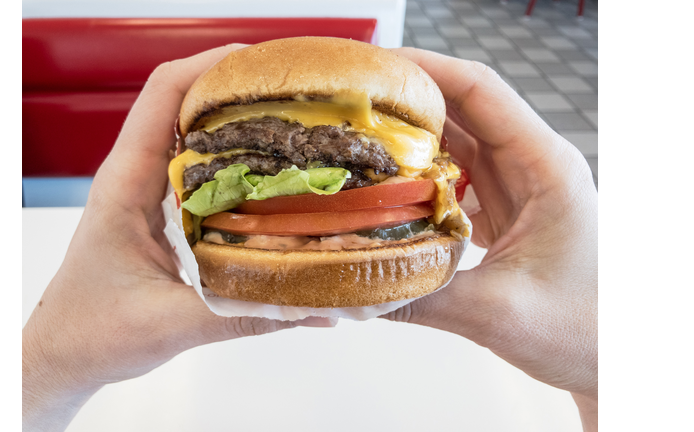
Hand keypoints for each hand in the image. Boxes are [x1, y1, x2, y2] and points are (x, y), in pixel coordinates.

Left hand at [22, 45, 335, 431]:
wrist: (63, 353)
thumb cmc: (93, 333)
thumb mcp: (171, 324)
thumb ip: (244, 315)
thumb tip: (315, 307)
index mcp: (126, 184)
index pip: (163, 95)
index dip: (211, 66)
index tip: (263, 65)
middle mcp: (135, 176)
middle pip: (183, 101)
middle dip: (237, 88)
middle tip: (296, 96)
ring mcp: (145, 191)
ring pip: (191, 133)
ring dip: (236, 121)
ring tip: (293, 125)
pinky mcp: (158, 211)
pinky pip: (197, 168)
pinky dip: (232, 159)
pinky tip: (271, 175)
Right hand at [382, 49, 597, 429]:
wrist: (613, 361)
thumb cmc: (586, 332)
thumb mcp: (499, 313)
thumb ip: (421, 297)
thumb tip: (351, 287)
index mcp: (546, 168)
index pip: (482, 91)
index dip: (428, 68)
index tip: (379, 66)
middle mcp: (534, 167)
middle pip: (464, 110)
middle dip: (408, 101)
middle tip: (352, 105)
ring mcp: (520, 189)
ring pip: (458, 145)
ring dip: (412, 141)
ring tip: (361, 143)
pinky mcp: (506, 213)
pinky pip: (457, 179)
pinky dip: (421, 180)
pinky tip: (390, 194)